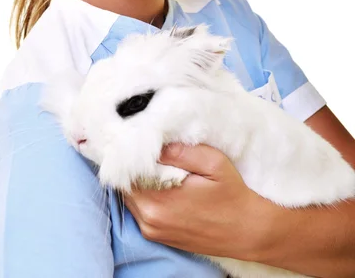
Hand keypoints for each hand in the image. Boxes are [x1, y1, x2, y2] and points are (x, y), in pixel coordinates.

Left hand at [123, 143, 262, 258]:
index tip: (142, 139)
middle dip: (134, 166)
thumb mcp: (213, 164)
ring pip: (131, 196)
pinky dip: (145, 194)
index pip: (126, 173)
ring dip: (139, 180)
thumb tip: (155, 143)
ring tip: (158, 165)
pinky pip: (139, 208)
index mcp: (158, 203)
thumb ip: (182, 152)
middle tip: (150, 149)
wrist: (248, 231)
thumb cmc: (232, 195)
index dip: (132, 154)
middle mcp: (149, 220)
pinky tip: (163, 182)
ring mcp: (151, 230)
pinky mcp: (156, 235)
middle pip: (125, 185)